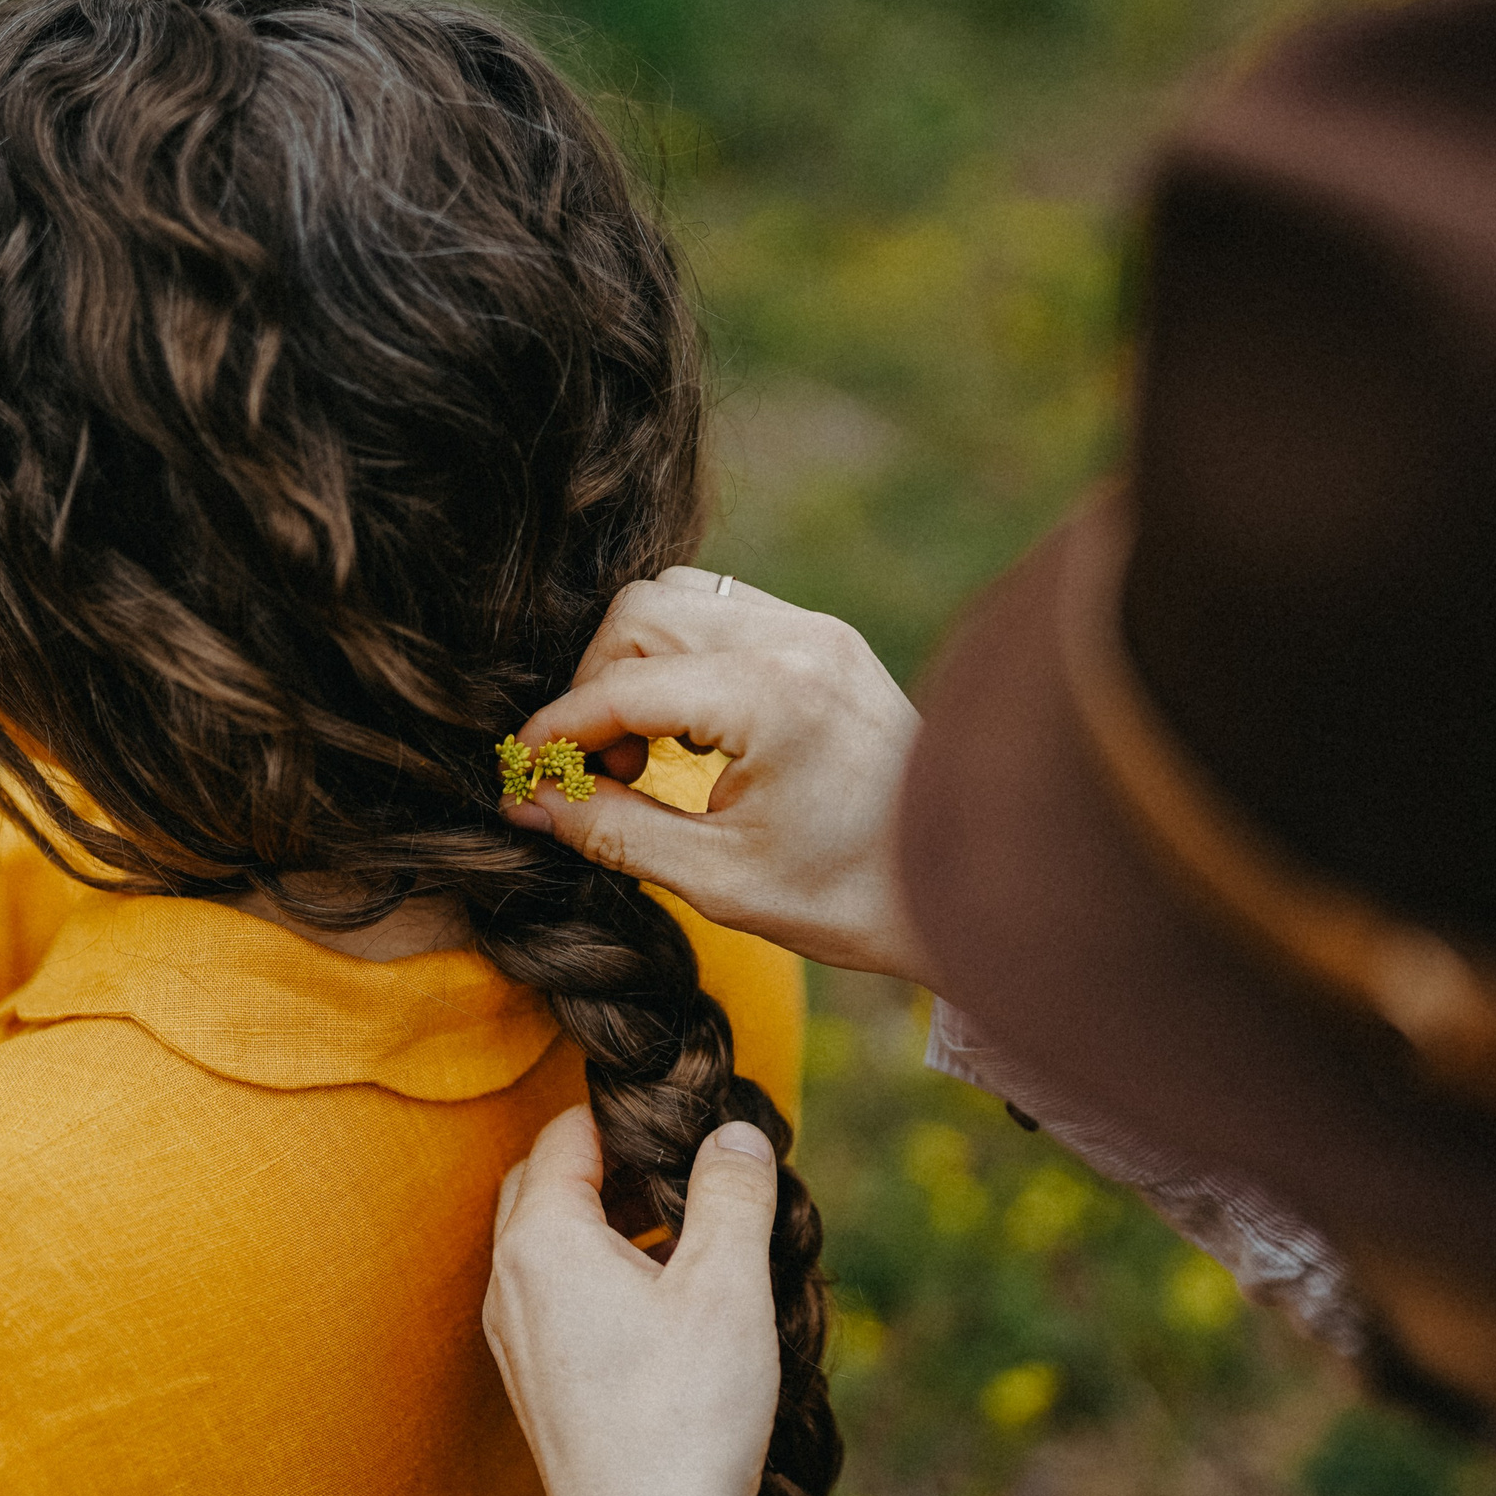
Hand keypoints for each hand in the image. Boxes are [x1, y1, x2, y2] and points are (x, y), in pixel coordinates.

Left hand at [484, 1106, 780, 1495]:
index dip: (631, 1118)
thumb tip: (732, 1131)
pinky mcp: (540, 1390)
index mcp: (539, 1243)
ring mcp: (516, 1344)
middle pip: (549, 1184)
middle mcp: (508, 1286)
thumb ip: (731, 1191)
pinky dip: (610, 1280)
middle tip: (696, 1177)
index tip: (692, 1125)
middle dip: (619, 1165)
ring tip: (699, 1241)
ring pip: (554, 1246)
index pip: (568, 1133)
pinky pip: (562, 1302)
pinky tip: (678, 1311)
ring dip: (617, 1225)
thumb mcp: (728, 1285)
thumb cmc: (686, 1417)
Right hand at [508, 569, 929, 982]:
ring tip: (639, 751)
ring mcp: (816, 630)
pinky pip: (724, 614)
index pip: (619, 685)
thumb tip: (525, 800)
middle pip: (638, 614)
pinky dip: (682, 657)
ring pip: (679, 598)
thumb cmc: (853, 896)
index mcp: (770, 696)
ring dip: (635, 662)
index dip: (555, 732)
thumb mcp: (720, 880)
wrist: (974, 885)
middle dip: (593, 687)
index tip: (521, 775)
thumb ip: (610, 831)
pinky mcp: (828, 638)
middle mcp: (794, 640)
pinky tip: (684, 730)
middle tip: (599, 773)